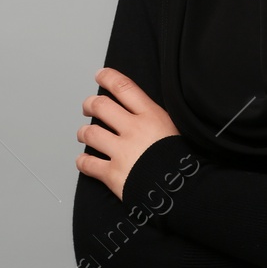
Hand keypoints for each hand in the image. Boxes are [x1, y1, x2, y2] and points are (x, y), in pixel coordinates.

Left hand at [76, 68, 180, 200]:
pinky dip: (82, 161)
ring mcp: (121, 152)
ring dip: (83, 132)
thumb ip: (156, 119)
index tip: (100, 75)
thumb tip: (142, 112)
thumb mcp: (176, 129)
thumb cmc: (184, 163)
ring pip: (90, 133)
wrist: (183, 191)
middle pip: (101, 106)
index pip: (123, 87)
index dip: (108, 77)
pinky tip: (84, 161)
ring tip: (84, 134)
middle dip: (90, 105)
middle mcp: (134, 130)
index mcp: (151, 116)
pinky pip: (87, 164)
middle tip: (88, 107)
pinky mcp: (113, 174)